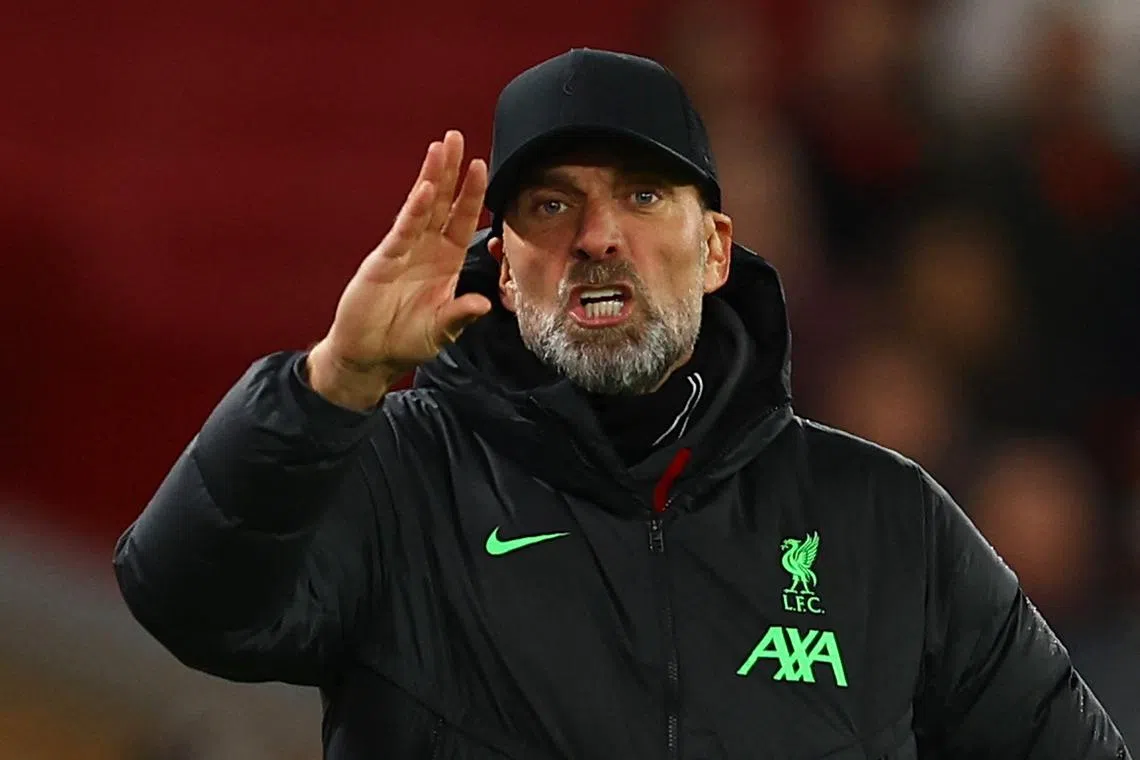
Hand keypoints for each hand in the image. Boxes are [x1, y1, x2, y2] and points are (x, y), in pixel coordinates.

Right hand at [307, 130, 492, 409]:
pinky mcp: (384, 260)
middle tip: (455, 137)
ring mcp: (404, 252)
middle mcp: (426, 250)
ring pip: (421, 208)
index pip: (463, 220)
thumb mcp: (441, 330)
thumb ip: (460, 315)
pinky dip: (413, 212)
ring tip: (439, 148)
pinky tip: (424, 191)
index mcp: (446, 262)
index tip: (481, 165)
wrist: (369, 355)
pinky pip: (403, 232)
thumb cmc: (406, 341)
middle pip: (442, 203)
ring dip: (431, 178)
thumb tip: (484, 303)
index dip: (472, 194)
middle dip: (450, 170)